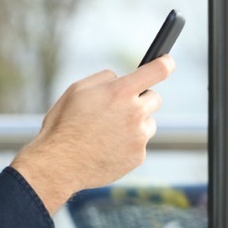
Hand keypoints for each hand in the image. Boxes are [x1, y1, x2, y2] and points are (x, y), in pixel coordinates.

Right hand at [11, 56, 173, 212]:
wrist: (59, 164)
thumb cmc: (64, 125)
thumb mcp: (77, 90)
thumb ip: (105, 79)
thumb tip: (120, 79)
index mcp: (120, 92)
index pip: (157, 71)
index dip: (165, 63)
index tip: (167, 62)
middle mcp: (135, 113)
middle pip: (155, 98)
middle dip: (141, 100)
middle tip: (120, 107)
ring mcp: (139, 137)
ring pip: (148, 123)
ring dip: (135, 124)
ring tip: (108, 132)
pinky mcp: (138, 157)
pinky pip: (140, 144)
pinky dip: (128, 144)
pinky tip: (107, 147)